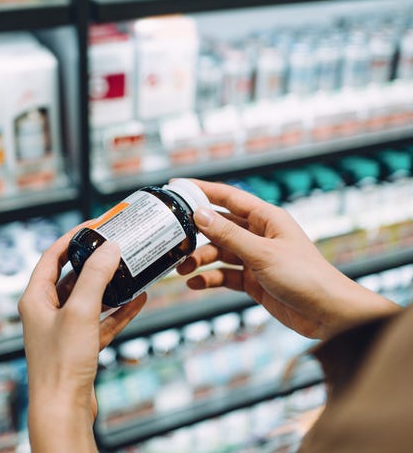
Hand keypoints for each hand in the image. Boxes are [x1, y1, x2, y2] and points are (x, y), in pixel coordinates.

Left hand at [19, 226, 145, 452]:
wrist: (64, 409)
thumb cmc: (61, 361)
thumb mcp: (80, 310)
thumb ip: (96, 277)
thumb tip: (110, 248)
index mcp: (36, 298)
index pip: (52, 257)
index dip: (71, 239)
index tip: (93, 227)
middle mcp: (48, 311)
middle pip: (72, 276)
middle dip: (95, 261)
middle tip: (116, 247)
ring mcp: (65, 328)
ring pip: (90, 298)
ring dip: (110, 285)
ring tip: (131, 270)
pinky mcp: (81, 344)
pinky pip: (103, 320)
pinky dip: (119, 310)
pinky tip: (139, 300)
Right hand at [178, 179, 399, 340]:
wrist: (328, 314)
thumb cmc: (305, 276)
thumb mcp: (262, 253)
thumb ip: (229, 235)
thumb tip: (200, 214)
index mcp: (266, 218)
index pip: (229, 197)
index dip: (202, 191)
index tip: (177, 187)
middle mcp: (259, 235)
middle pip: (220, 227)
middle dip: (197, 234)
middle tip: (175, 240)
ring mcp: (255, 258)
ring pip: (220, 252)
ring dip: (201, 259)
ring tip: (183, 268)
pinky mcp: (253, 280)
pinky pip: (225, 274)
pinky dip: (210, 278)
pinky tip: (196, 283)